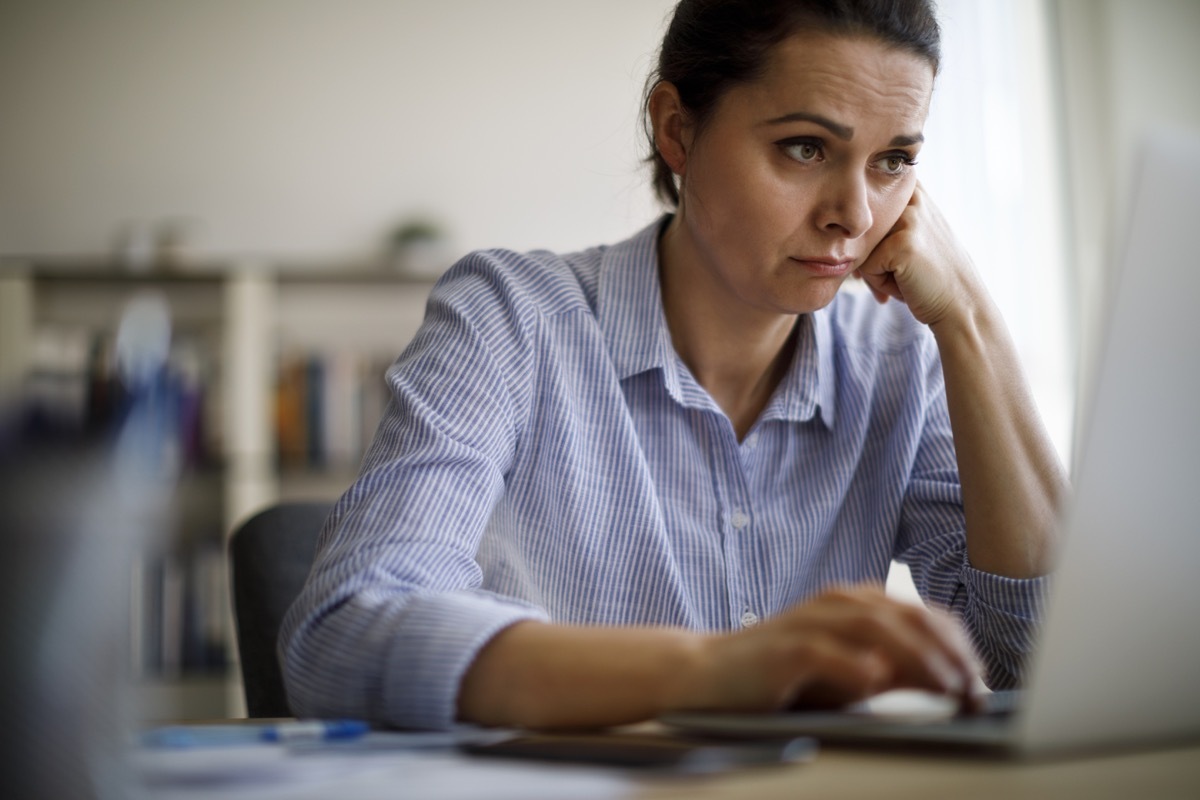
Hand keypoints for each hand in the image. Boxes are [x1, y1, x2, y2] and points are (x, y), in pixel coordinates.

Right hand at [693, 585, 981, 712]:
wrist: (707, 674)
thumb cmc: (780, 677)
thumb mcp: (846, 673)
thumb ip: (891, 671)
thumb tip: (948, 683)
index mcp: (855, 604)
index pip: (923, 615)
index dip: (959, 646)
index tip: (981, 681)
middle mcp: (836, 604)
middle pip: (907, 616)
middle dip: (949, 652)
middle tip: (976, 689)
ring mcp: (808, 622)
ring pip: (874, 627)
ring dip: (918, 657)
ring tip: (947, 686)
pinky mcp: (782, 649)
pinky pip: (823, 652)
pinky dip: (853, 665)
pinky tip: (878, 681)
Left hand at [854, 182, 981, 328]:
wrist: (961, 306)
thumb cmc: (929, 276)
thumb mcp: (911, 236)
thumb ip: (884, 222)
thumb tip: (835, 228)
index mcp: (914, 191)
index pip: (866, 200)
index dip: (867, 230)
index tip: (889, 252)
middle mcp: (912, 197)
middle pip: (859, 229)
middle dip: (870, 256)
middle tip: (900, 273)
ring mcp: (908, 218)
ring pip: (861, 248)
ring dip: (876, 271)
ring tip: (906, 278)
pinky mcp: (901, 242)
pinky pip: (866, 267)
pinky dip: (880, 284)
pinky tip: (907, 286)